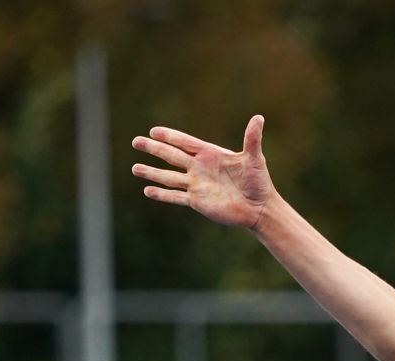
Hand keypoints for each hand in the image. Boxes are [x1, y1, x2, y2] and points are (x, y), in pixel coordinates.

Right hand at [133, 115, 275, 229]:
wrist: (259, 209)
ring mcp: (197, 185)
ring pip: (169, 177)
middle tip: (136, 142)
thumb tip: (259, 118)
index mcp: (210, 154)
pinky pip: (176, 197)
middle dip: (154, 149)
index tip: (153, 131)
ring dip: (152, 172)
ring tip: (135, 168)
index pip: (185, 142)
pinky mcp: (198, 201)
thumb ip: (252, 139)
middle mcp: (199, 168)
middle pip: (171, 156)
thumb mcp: (254, 159)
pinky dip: (162, 194)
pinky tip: (147, 191)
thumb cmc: (259, 182)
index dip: (170, 136)